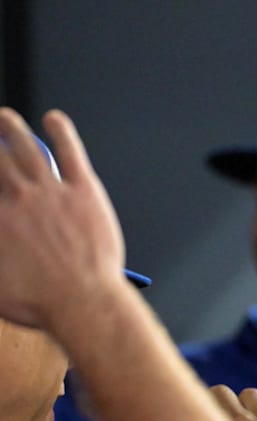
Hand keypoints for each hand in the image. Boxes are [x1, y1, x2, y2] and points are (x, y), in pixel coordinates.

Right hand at [0, 108, 125, 329]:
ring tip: (5, 117)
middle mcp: (17, 198)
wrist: (82, 302)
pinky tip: (55, 120)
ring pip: (28, 149)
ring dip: (14, 128)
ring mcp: (51, 192)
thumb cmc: (39, 302)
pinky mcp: (84, 191)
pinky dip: (62, 132)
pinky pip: (70, 153)